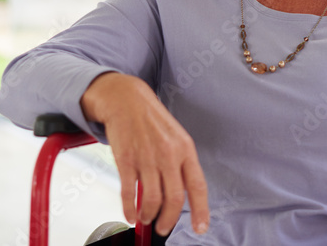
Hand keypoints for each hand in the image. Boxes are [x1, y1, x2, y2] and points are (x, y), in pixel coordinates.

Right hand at [80, 73, 209, 236]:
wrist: (127, 99)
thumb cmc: (152, 120)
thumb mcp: (176, 137)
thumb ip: (179, 164)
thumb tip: (180, 195)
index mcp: (185, 149)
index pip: (197, 186)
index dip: (200, 210)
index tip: (200, 228)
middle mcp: (168, 154)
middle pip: (173, 198)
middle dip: (168, 220)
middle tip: (163, 228)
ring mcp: (146, 158)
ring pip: (152, 200)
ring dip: (148, 216)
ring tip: (145, 219)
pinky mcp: (126, 160)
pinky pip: (128, 193)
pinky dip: (129, 209)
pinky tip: (130, 214)